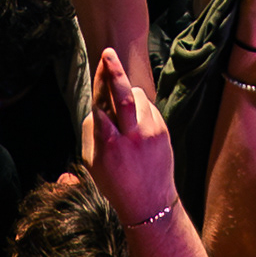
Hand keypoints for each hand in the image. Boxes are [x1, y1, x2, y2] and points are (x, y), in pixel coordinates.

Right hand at [79, 45, 177, 221]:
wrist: (150, 203)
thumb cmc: (114, 182)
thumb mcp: (92, 162)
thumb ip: (92, 132)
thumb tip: (97, 106)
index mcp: (109, 145)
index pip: (102, 105)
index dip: (100, 82)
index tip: (100, 64)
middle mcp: (131, 137)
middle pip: (124, 97)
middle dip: (115, 72)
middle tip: (109, 53)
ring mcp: (150, 134)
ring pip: (138, 98)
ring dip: (127, 93)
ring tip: (122, 108)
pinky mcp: (163, 133)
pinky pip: (149, 108)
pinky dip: (140, 107)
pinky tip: (135, 122)